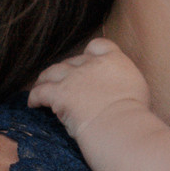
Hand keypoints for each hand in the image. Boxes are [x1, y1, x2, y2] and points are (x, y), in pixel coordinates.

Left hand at [28, 38, 151, 138]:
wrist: (120, 124)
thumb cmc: (134, 115)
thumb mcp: (136, 90)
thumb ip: (122, 82)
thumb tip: (113, 90)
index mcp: (114, 61)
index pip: (98, 46)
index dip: (89, 54)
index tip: (87, 63)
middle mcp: (92, 64)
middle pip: (73, 61)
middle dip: (67, 71)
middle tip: (63, 82)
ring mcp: (74, 77)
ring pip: (52, 72)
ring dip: (46, 79)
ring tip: (42, 86)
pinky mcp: (59, 93)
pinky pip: (40, 92)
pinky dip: (35, 97)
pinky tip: (33, 104)